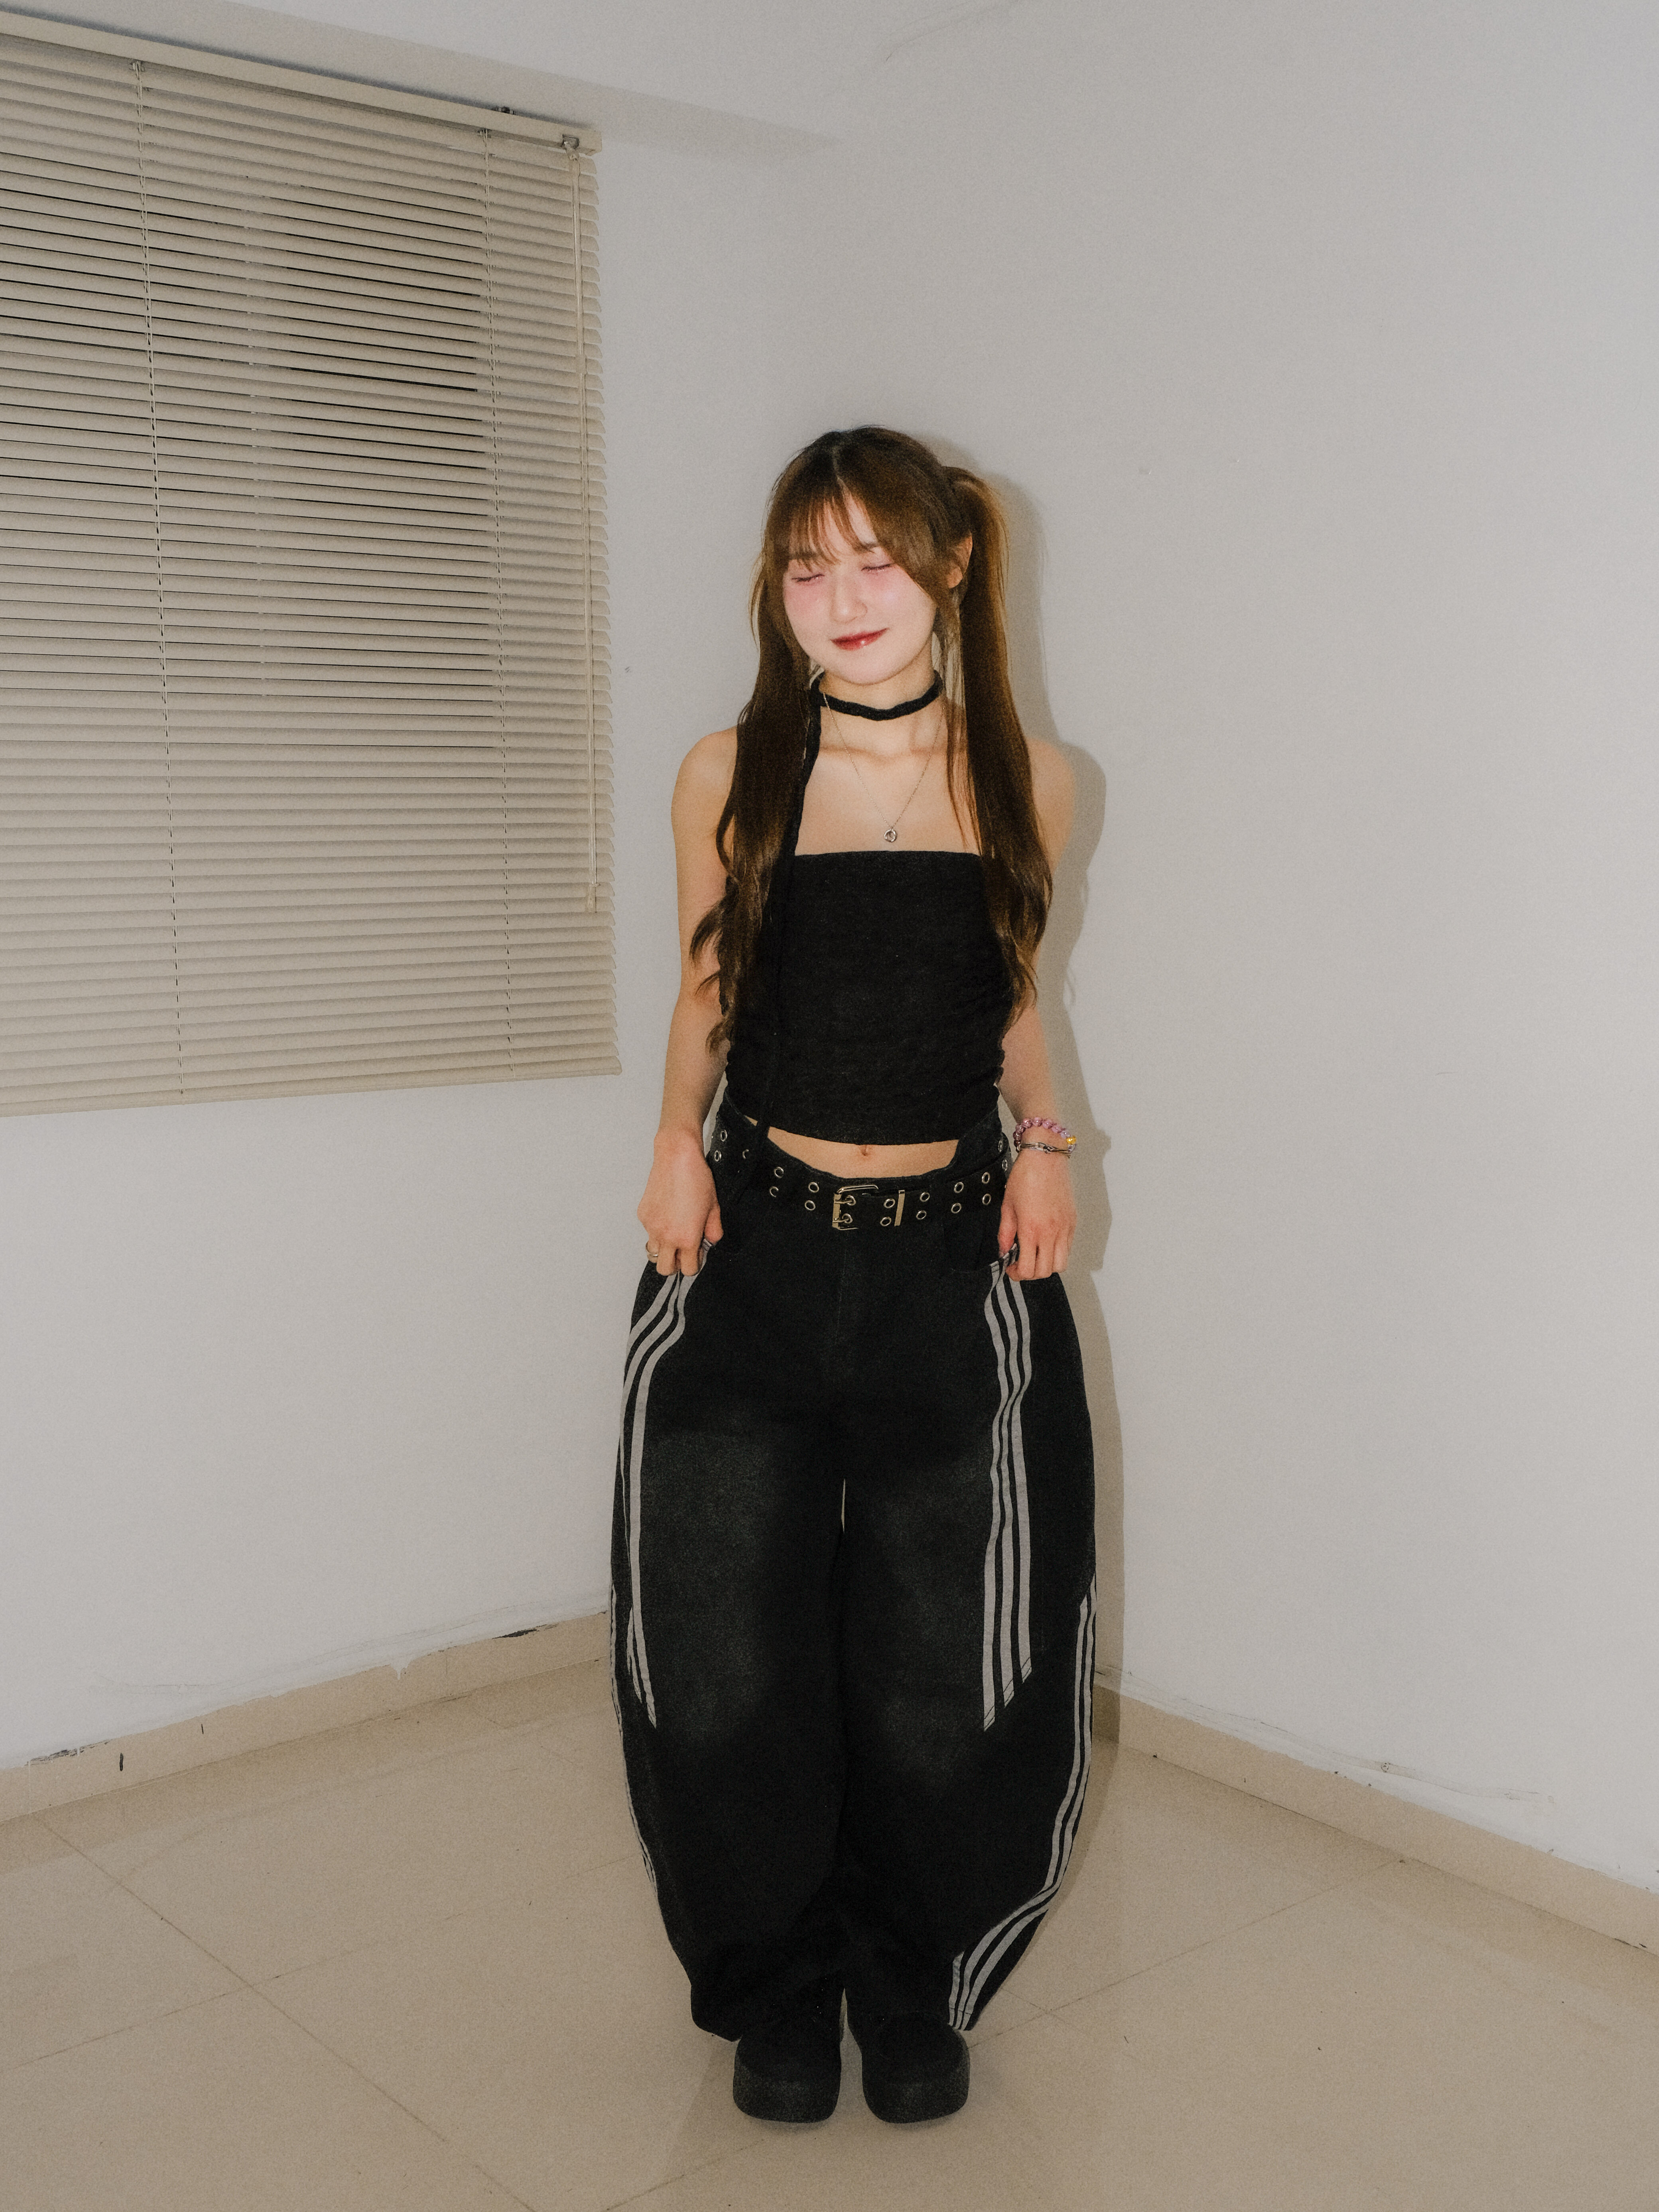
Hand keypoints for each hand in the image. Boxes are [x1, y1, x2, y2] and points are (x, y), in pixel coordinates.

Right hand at [638, 1128, 722, 1275]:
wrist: (677, 1158)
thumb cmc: (696, 1179)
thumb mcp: (714, 1208)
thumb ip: (714, 1230)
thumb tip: (710, 1241)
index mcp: (687, 1238)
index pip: (688, 1269)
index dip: (695, 1263)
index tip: (697, 1254)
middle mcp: (666, 1236)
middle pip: (665, 1269)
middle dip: (676, 1264)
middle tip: (683, 1250)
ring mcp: (652, 1227)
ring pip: (653, 1253)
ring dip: (664, 1249)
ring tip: (673, 1234)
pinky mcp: (643, 1216)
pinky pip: (648, 1232)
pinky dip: (656, 1230)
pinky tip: (666, 1214)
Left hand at [998, 1146, 1074, 1279]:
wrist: (1045, 1158)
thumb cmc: (1025, 1177)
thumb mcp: (1007, 1205)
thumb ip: (1005, 1232)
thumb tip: (1005, 1250)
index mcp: (1031, 1229)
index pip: (1028, 1269)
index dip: (1017, 1274)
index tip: (1011, 1268)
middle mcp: (1051, 1232)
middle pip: (1045, 1271)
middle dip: (1031, 1273)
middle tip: (1021, 1264)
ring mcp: (1064, 1228)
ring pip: (1061, 1264)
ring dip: (1046, 1266)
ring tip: (1035, 1256)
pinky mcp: (1072, 1222)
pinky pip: (1068, 1248)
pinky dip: (1057, 1253)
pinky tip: (1046, 1243)